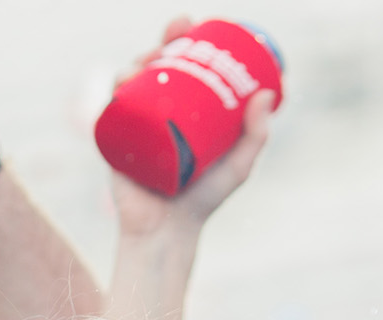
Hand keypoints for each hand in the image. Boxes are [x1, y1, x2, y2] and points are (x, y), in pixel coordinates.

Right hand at [110, 17, 275, 237]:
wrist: (165, 231)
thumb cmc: (203, 201)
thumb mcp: (237, 166)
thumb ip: (256, 135)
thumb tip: (269, 93)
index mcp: (188, 112)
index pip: (190, 67)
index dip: (193, 41)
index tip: (202, 25)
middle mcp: (161, 113)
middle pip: (160, 65)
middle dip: (166, 38)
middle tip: (177, 29)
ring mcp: (138, 123)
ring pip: (135, 78)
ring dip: (141, 57)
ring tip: (152, 57)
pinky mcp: (117, 138)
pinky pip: (113, 104)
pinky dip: (117, 86)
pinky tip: (126, 77)